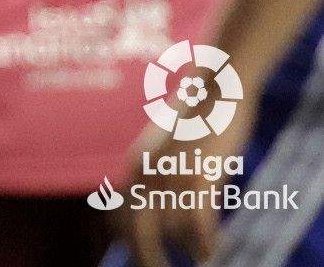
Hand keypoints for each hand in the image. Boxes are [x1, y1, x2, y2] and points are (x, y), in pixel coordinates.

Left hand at [118, 106, 252, 266]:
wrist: (217, 85)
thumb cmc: (197, 116)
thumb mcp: (169, 145)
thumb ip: (159, 170)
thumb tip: (159, 198)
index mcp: (135, 165)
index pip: (117, 214)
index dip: (124, 240)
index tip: (136, 255)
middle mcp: (146, 171)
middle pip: (137, 230)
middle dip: (147, 256)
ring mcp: (171, 173)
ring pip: (170, 229)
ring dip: (184, 248)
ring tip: (196, 259)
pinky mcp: (199, 173)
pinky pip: (197, 220)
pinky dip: (202, 241)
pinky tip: (208, 252)